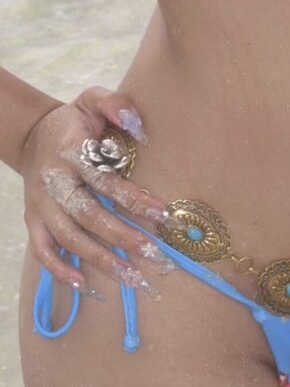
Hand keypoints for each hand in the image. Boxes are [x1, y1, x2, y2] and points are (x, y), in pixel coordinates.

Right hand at [20, 86, 172, 293]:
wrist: (31, 135)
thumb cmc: (74, 121)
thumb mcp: (92, 101)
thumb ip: (115, 105)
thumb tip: (137, 124)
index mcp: (70, 152)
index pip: (103, 179)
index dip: (132, 198)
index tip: (162, 213)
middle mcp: (53, 182)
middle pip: (87, 215)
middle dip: (120, 237)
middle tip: (152, 254)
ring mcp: (40, 205)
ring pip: (68, 238)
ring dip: (99, 259)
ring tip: (132, 276)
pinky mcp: (33, 220)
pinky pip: (42, 250)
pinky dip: (59, 270)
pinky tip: (84, 285)